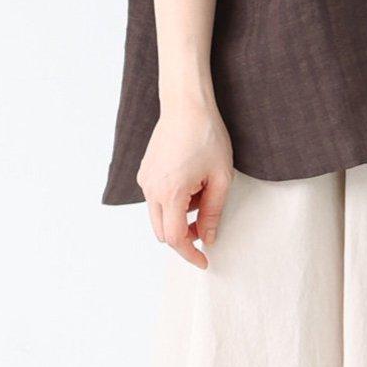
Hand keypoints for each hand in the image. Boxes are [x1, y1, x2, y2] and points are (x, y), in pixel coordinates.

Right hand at [137, 104, 233, 268]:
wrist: (186, 105)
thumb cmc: (207, 136)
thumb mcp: (220, 179)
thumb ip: (213, 213)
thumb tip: (208, 238)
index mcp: (170, 192)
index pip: (176, 239)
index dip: (190, 254)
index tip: (204, 261)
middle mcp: (151, 189)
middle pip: (163, 233)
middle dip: (185, 239)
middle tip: (206, 229)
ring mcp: (145, 180)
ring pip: (159, 218)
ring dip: (180, 219)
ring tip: (202, 195)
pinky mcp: (145, 172)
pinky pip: (156, 201)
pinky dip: (173, 205)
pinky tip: (191, 186)